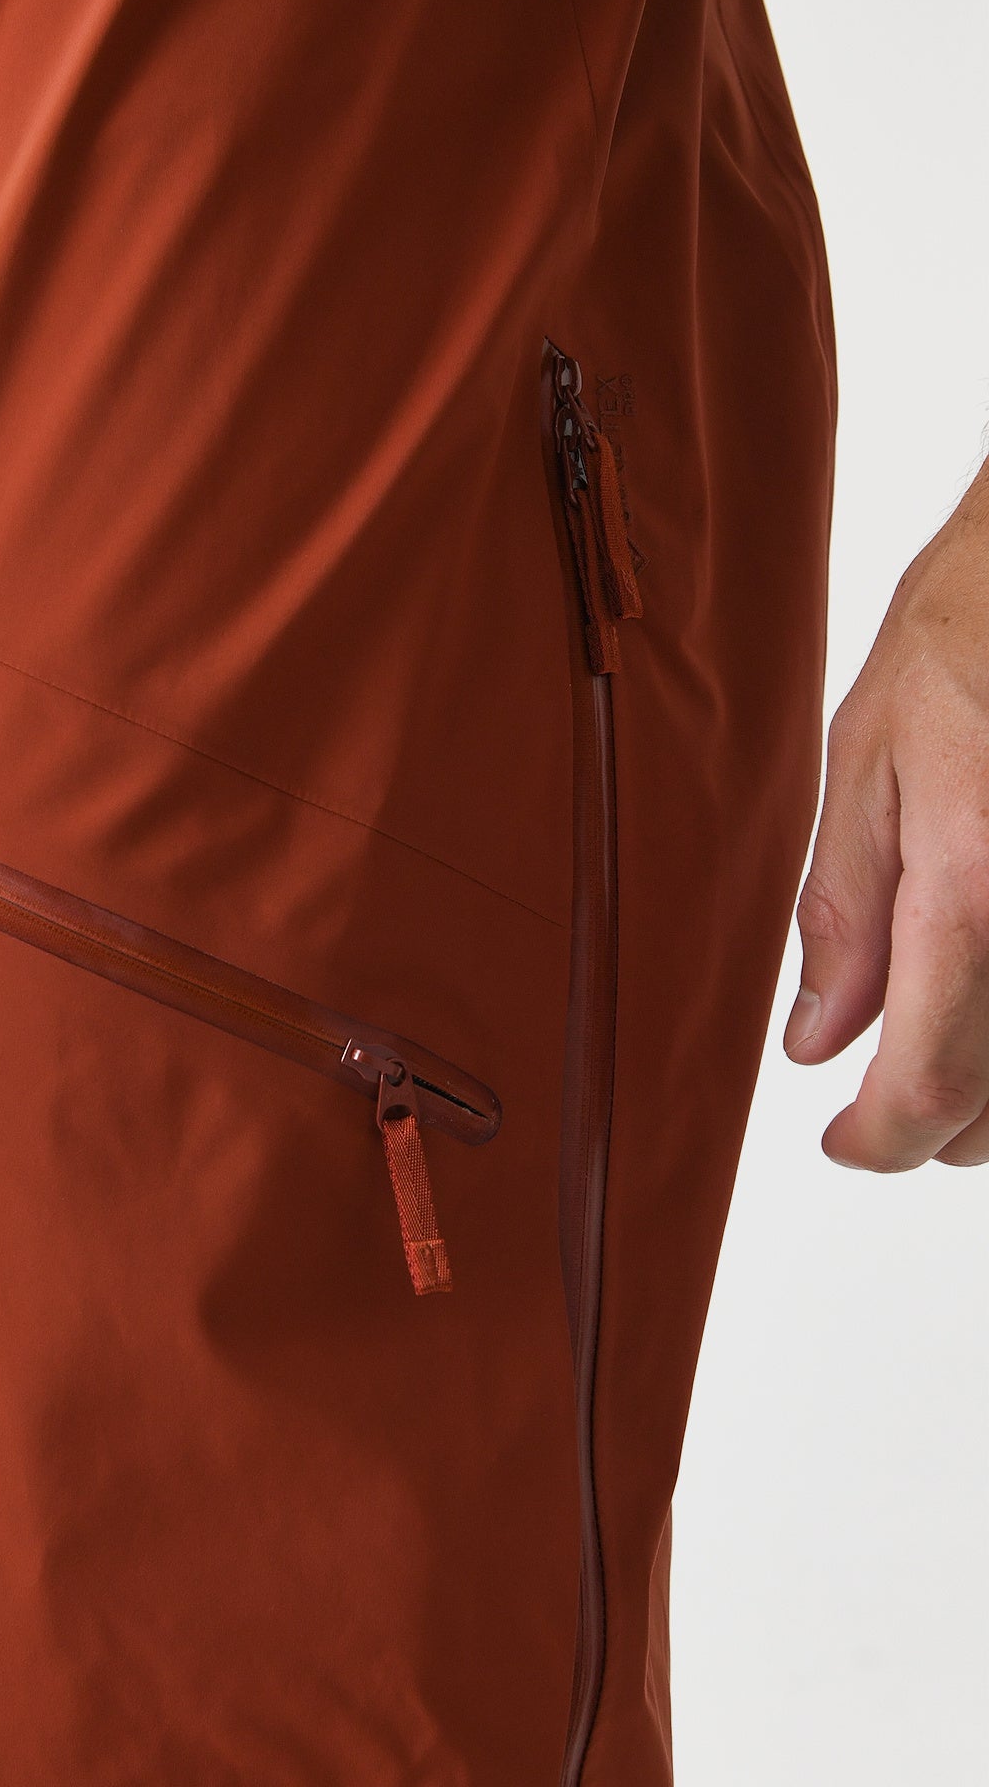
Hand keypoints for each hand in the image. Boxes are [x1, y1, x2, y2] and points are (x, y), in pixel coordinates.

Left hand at [786, 453, 988, 1169]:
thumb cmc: (970, 641)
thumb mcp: (868, 765)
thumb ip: (845, 915)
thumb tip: (815, 1041)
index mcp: (973, 892)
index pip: (931, 1083)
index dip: (880, 1142)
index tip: (843, 1145)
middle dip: (936, 1126)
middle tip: (877, 1101)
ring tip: (936, 1051)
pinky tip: (981, 993)